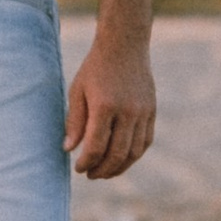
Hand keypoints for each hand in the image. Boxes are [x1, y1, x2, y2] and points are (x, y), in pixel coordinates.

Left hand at [65, 36, 156, 180]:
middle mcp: (127, 111)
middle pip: (117, 154)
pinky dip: (133, 155)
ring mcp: (143, 112)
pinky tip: (121, 159)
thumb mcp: (77, 91)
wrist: (124, 46)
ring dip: (119, 167)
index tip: (78, 168)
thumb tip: (69, 150)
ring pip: (134, 152)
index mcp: (104, 106)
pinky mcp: (151, 111)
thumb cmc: (95, 69)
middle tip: (90, 175)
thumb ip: (74, 122)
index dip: (86, 162)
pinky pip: (145, 141)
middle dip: (102, 170)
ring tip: (104, 172)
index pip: (96, 146)